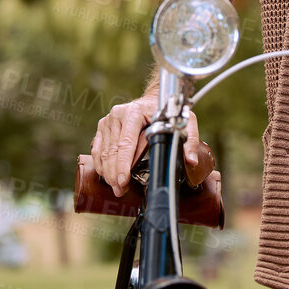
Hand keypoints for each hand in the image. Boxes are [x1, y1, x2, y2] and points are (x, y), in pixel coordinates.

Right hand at [90, 93, 214, 196]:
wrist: (156, 98)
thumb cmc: (169, 112)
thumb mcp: (184, 122)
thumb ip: (189, 141)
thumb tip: (191, 161)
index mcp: (135, 112)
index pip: (126, 143)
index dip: (123, 164)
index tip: (123, 181)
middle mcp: (118, 115)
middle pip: (112, 150)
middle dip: (115, 173)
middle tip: (120, 190)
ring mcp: (108, 120)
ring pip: (103, 152)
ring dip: (108, 172)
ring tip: (116, 188)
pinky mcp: (103, 126)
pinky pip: (97, 149)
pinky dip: (100, 164)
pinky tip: (107, 176)